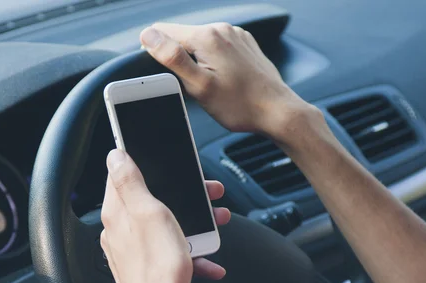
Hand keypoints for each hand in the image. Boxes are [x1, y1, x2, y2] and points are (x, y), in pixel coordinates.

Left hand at [100, 149, 229, 282]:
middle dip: (180, 193)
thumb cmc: (157, 270)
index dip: (143, 161)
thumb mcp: (150, 214)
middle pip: (149, 198)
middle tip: (205, 193)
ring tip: (214, 223)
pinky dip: (189, 251)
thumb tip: (115, 155)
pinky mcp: (145, 265)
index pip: (121, 173)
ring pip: (163, 223)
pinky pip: (169, 250)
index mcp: (118, 211)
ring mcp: (132, 249)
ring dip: (190, 220)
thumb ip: (131, 182)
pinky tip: (206, 259)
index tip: (164, 160)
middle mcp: (120, 229)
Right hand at [140, 22, 321, 145]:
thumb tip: (148, 35)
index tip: (166, 73)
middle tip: (193, 85)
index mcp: (207, 37)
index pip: (163, 31)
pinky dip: (213, 61)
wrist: (277, 111)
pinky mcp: (243, 44)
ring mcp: (235, 35)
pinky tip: (223, 80)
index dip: (155, 51)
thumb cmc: (239, 105)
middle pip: (183, 36)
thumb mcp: (199, 86)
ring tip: (211, 84)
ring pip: (200, 42)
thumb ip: (172, 58)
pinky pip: (218, 47)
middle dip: (179, 58)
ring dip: (197, 60)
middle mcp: (222, 29)